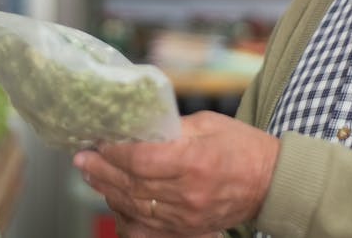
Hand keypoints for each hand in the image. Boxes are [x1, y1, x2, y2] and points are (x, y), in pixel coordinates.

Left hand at [74, 111, 278, 234]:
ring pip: (134, 206)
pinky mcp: (187, 230)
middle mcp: (188, 193)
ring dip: (108, 190)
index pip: (140, 160)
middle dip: (101, 170)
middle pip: (131, 185)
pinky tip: (114, 200)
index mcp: (194, 161)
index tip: (99, 142)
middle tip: (82, 159)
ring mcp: (186, 216)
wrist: (270, 183)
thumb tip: (135, 126)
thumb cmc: (242, 148)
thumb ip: (171, 127)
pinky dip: (126, 213)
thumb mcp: (208, 124)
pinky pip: (147, 226)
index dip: (114, 152)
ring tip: (91, 175)